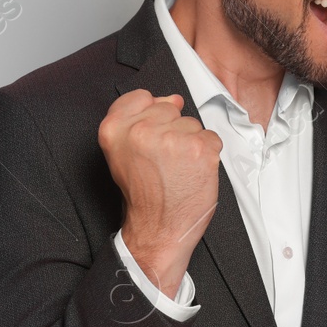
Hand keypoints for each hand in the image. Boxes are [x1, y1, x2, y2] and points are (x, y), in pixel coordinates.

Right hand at [97, 90, 222, 296]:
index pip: (141, 97)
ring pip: (192, 124)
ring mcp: (171, 138)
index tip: (150, 138)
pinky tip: (193, 173)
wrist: (158, 229)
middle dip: (172, 132)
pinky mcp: (199, 148)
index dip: (151, 117)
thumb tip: (172, 99)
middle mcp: (141, 130)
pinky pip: (211, 138)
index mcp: (115, 129)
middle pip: (170, 109)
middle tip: (163, 162)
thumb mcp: (123, 153)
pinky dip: (207, 156)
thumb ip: (138, 119)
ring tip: (177, 169)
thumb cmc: (144, 195)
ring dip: (190, 145)